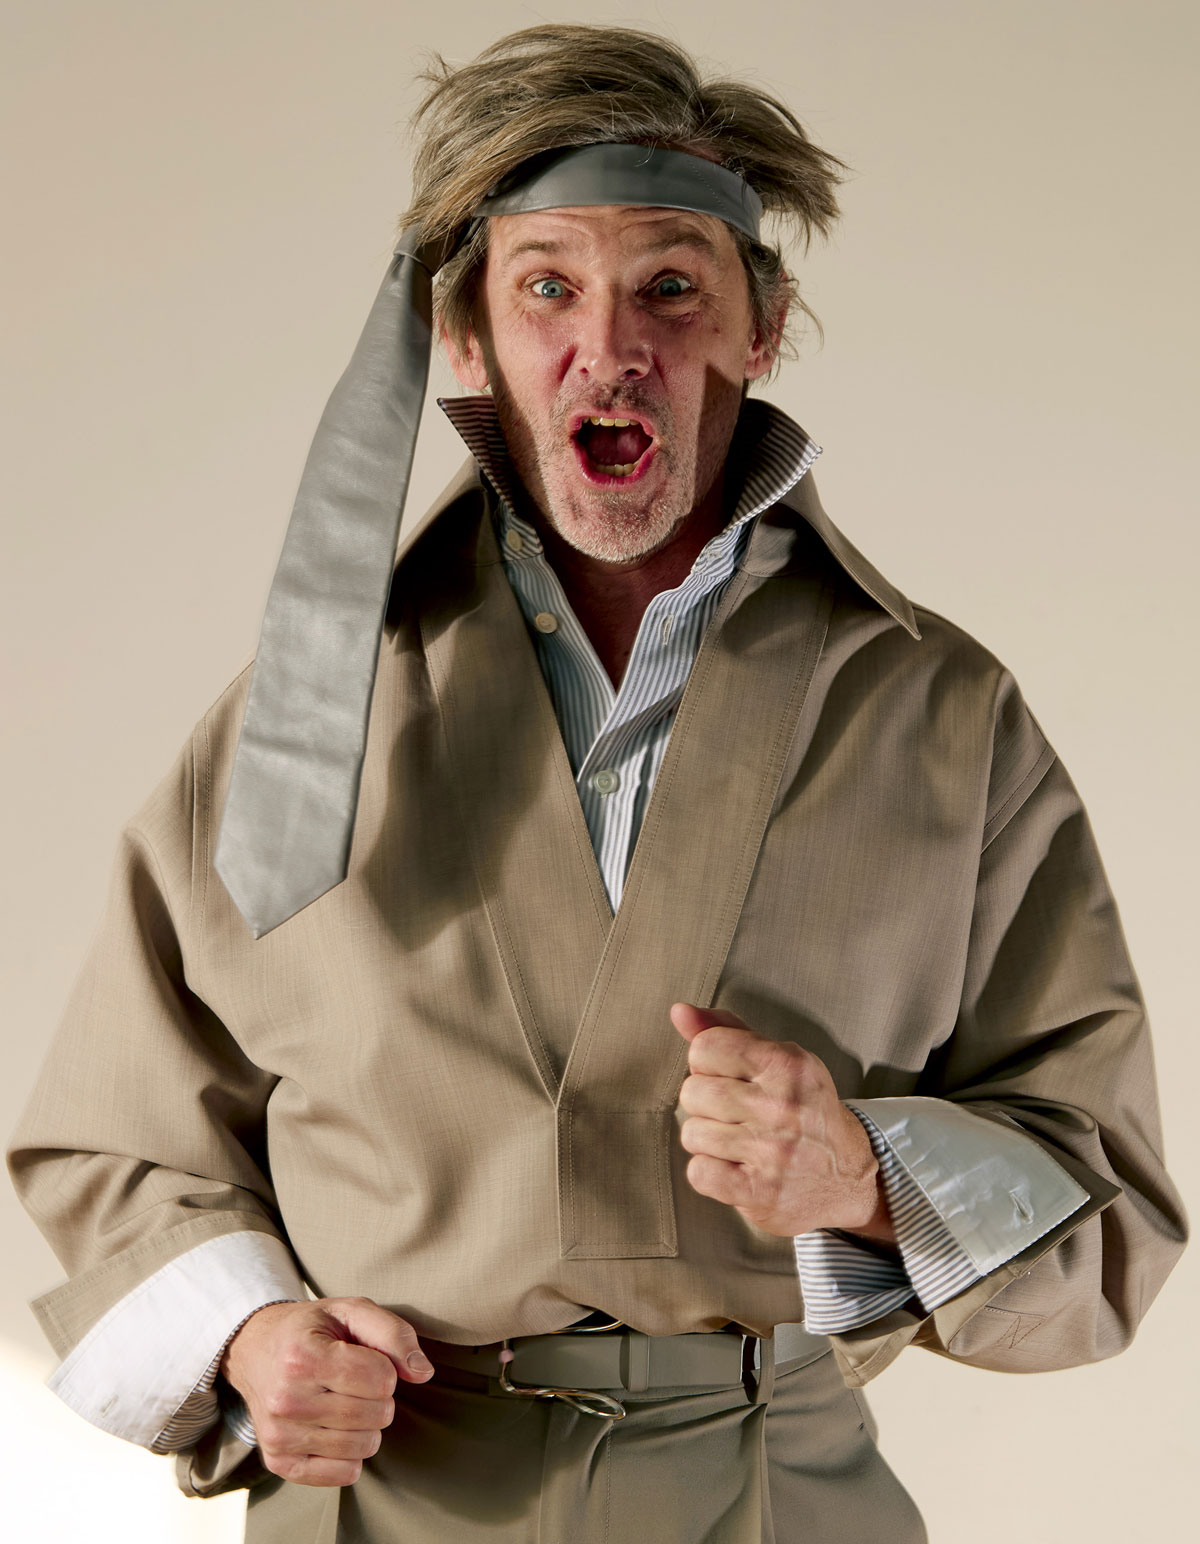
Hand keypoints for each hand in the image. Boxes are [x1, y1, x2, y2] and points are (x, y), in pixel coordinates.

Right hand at [219, 1296, 433, 1486]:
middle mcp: (286, 1399)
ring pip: (363, 1446)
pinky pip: (343, 1474)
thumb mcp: (351, 1311)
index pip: (381, 1379)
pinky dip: (352, 1454)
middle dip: (381, 1397)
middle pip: (376, 1416)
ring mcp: (279, 1435)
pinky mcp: (278, 1462)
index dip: (385, 1368)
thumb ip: (394, 1334)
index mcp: (303, 1357)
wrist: (255, 1349)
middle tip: (357, 1381)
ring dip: (368, 1425)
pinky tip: (336, 1428)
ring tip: (344, 1401)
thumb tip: (424, 1373)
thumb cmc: (312, 1329)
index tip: (366, 1358)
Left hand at [670, 1003, 894, 1242]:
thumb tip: (680, 1011)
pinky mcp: (760, 1193)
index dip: (707, 1063)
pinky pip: (699, 1173)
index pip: (706, 1046)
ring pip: (692, 1133)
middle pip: (693, 1091)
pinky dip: (710, 1172)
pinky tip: (736, 1167)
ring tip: (738, 1141)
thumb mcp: (780, 1060)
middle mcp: (782, 1106)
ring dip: (707, 1140)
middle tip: (735, 1113)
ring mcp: (772, 1152)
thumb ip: (727, 1032)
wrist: (849, 1176)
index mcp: (788, 1064)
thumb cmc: (806, 1112)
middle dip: (705, 1103)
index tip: (728, 1076)